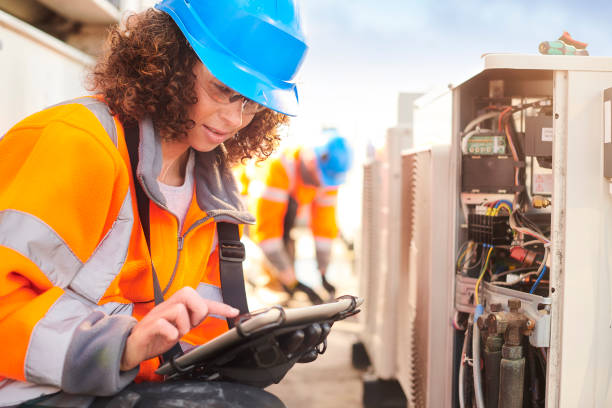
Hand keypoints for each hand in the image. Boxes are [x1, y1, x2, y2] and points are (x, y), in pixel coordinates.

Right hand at [120, 287, 238, 370]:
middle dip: (196, 311)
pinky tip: (167, 338)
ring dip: (182, 326)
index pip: (200, 300)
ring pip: (179, 310)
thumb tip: (209, 313)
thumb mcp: (179, 327)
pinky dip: (170, 334)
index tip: (234, 311)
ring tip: (176, 334)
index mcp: (176, 305)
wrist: (132, 348)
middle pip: (189, 294)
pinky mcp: (148, 326)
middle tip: (190, 325)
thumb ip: (192, 319)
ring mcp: (157, 314)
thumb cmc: (157, 336)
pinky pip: (165, 324)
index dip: (219, 305)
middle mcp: (167, 305)